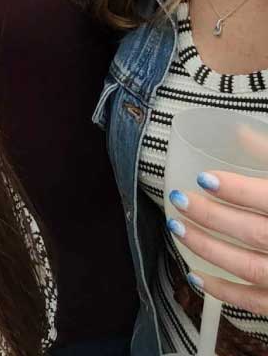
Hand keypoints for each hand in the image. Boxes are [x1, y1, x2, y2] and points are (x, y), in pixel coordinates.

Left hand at [167, 169, 267, 313]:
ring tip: (178, 227)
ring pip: (250, 268)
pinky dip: (224, 291)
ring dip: (209, 249)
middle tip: (180, 198)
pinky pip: (256, 302)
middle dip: (213, 217)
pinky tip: (195, 273)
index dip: (237, 190)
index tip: (204, 177)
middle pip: (255, 233)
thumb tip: (239, 131)